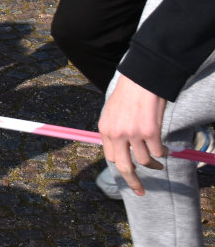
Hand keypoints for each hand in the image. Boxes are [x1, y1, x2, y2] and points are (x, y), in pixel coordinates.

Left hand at [99, 74, 167, 195]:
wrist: (140, 80)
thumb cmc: (128, 94)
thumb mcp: (112, 112)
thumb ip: (114, 130)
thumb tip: (120, 148)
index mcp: (105, 129)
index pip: (110, 157)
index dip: (121, 167)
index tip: (129, 175)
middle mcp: (117, 134)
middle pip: (124, 166)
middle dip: (133, 182)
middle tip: (140, 191)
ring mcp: (133, 134)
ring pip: (144, 161)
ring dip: (154, 164)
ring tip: (159, 161)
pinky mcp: (150, 132)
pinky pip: (158, 152)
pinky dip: (164, 153)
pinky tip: (166, 149)